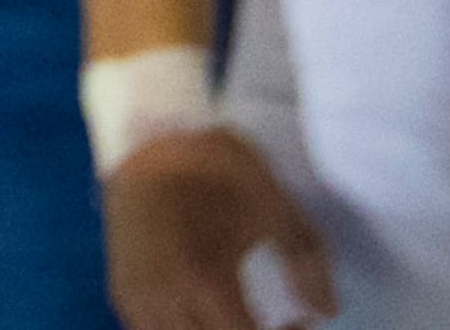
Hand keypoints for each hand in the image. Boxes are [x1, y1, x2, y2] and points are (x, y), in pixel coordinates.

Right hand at [104, 130, 336, 329]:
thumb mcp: (273, 203)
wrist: (143, 138)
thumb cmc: (212, 168)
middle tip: (278, 322)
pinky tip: (206, 313)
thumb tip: (327, 309)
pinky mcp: (122, 294)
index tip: (301, 321)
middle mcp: (165, 302)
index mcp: (204, 282)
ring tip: (237, 317)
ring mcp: (138, 300)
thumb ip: (307, 259)